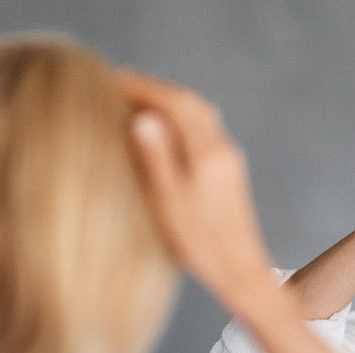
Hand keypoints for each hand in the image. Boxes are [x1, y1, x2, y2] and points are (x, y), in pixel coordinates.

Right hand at [119, 70, 275, 304]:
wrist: (240, 271)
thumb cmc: (201, 244)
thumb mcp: (169, 203)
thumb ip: (156, 158)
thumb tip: (143, 118)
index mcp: (207, 153)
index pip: (175, 103)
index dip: (144, 87)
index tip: (114, 80)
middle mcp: (222, 149)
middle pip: (190, 103)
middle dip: (156, 89)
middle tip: (121, 84)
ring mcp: (229, 159)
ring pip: (200, 114)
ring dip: (169, 101)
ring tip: (138, 101)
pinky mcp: (230, 171)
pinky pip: (204, 129)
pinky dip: (180, 118)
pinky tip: (165, 129)